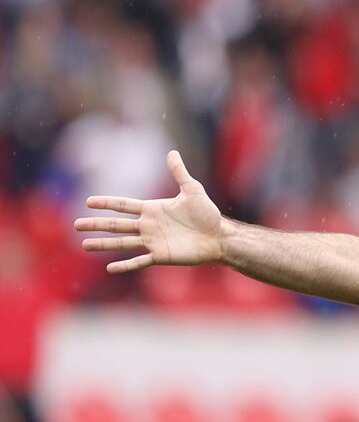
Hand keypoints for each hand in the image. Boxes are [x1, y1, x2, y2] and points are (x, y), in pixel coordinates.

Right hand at [75, 150, 225, 273]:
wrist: (219, 236)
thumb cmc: (208, 214)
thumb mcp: (193, 190)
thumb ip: (179, 173)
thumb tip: (172, 152)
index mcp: (153, 209)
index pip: (124, 205)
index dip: (107, 203)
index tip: (88, 202)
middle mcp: (149, 226)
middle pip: (117, 224)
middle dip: (97, 224)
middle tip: (76, 225)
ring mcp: (153, 242)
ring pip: (123, 243)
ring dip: (104, 244)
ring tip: (85, 245)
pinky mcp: (161, 256)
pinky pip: (139, 261)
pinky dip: (126, 265)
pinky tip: (110, 268)